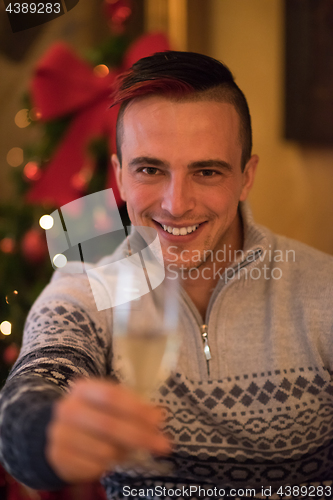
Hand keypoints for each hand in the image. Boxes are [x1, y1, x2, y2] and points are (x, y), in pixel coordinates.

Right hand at [45, 378, 170, 482]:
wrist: (58, 434)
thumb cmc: (93, 415)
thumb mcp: (111, 406)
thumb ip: (134, 408)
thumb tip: (158, 415)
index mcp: (83, 389)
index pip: (111, 395)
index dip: (136, 408)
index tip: (158, 421)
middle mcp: (68, 409)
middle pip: (109, 424)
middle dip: (140, 436)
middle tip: (163, 446)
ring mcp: (60, 434)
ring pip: (104, 450)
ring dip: (124, 453)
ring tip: (129, 450)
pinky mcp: (58, 457)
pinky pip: (93, 467)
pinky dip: (108, 466)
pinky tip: (111, 460)